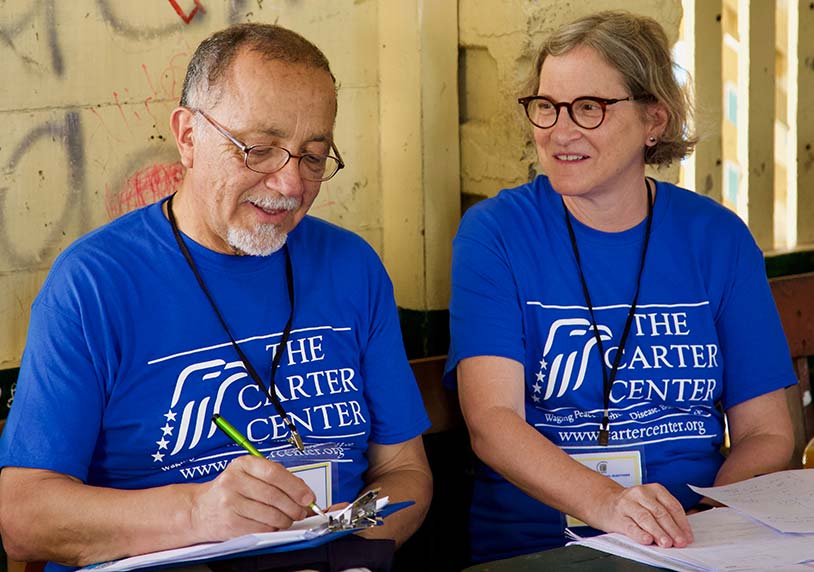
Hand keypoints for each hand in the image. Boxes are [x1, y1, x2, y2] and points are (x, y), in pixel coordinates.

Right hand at [190, 455, 315, 540]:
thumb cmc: (230, 490)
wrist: (200, 509)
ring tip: (288, 518)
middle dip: (294, 507)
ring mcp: (230, 503)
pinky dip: (272, 529)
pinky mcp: (230, 523)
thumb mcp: (250, 474)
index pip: (274, 473)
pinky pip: (260, 528)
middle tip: (301, 511)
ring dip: (285, 520)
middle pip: (274, 496)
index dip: (295, 487)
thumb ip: (277, 479)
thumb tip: (304, 493)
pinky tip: (273, 525)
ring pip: (269, 514)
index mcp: (243, 464)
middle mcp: (234, 481)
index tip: (308, 497)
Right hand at [594, 483, 693, 547]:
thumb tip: (681, 534)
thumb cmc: (633, 505)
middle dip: (672, 529)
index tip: (687, 536)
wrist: (604, 502)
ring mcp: (627, 504)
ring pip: (646, 518)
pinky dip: (639, 533)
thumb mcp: (650, 503)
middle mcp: (640, 493)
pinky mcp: (617, 516)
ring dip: (658, 532)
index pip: (672, 505)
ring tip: (666, 543)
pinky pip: (630, 526)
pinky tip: (646, 539)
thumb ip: (665, 514)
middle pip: (660, 512)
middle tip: (680, 541)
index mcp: (654, 489)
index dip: (682, 522)